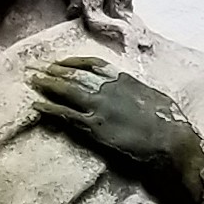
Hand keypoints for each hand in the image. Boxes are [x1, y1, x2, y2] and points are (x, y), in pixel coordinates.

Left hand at [27, 57, 201, 191]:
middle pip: (74, 75)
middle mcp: (107, 89)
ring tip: (34, 82)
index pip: (92, 64)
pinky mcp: (93, 128)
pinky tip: (37, 106)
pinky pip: (65, 116)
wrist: (169, 141)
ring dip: (48, 86)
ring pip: (66, 92)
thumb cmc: (169, 122)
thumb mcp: (155, 98)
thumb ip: (139, 91)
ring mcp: (98, 108)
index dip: (74, 62)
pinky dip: (49, 109)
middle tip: (39, 69)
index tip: (62, 62)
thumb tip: (135, 92)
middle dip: (55, 71)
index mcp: (123, 79)